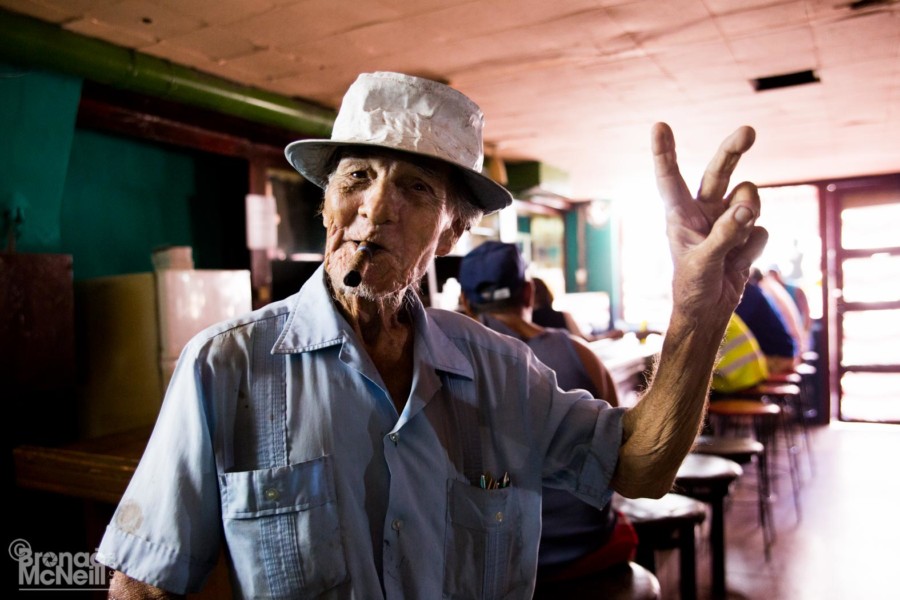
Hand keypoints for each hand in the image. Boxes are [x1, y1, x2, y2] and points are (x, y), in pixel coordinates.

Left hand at [652, 122, 767, 325]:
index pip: (670, 178)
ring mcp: (727, 220)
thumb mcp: (702, 263)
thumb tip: (746, 208)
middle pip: (720, 172)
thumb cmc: (692, 287)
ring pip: (748, 200)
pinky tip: (737, 264)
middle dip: (733, 150)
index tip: (659, 126)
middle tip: (748, 131)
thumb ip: (724, 236)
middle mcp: (703, 211)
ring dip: (747, 221)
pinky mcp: (747, 234)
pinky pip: (761, 231)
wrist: (708, 311)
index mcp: (679, 214)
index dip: (665, 152)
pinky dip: (752, 249)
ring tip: (731, 251)